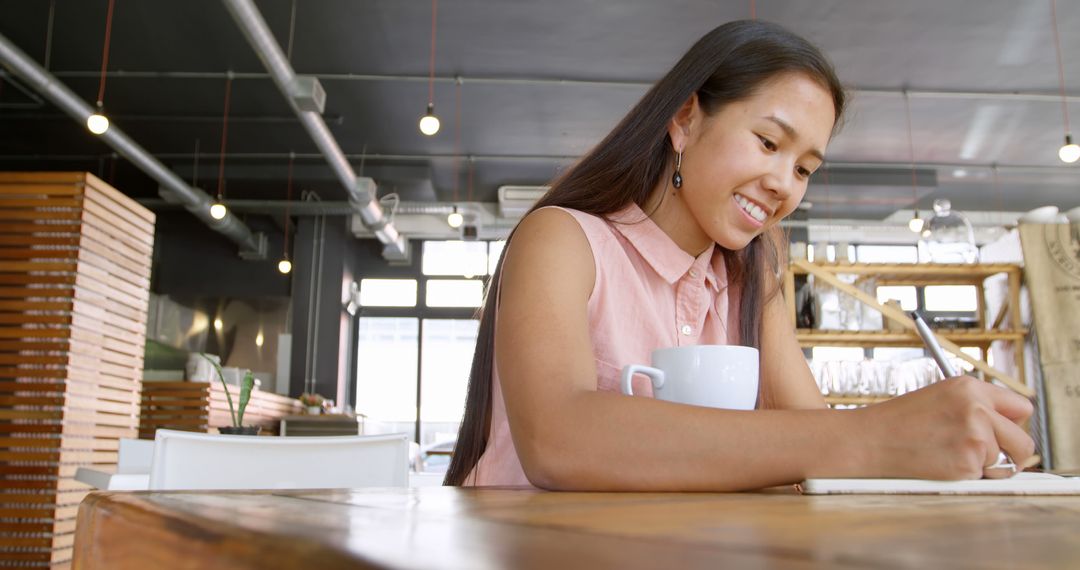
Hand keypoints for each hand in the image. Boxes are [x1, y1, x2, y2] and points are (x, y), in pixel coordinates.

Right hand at [857, 376, 1035, 479]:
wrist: (869, 439)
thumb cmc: (899, 422)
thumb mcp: (941, 398)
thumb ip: (976, 407)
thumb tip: (1007, 428)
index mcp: (970, 388)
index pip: (1021, 407)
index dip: (1013, 425)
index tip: (1003, 433)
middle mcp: (977, 409)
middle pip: (1024, 441)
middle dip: (1011, 454)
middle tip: (988, 456)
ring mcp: (974, 437)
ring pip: (1007, 463)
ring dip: (987, 466)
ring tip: (952, 456)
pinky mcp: (967, 463)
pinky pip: (985, 477)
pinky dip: (968, 476)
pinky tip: (942, 463)